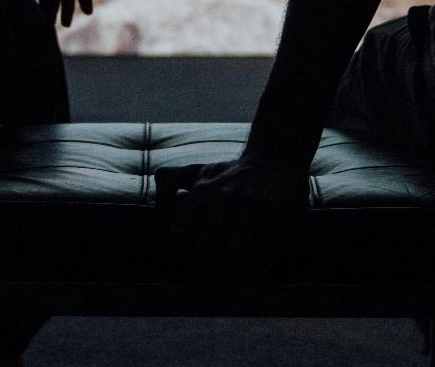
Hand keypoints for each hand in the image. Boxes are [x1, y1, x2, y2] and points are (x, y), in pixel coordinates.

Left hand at [155, 155, 310, 276]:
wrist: (275, 155)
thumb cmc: (231, 171)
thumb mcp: (199, 170)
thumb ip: (171, 181)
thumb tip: (157, 206)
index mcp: (203, 188)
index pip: (181, 233)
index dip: (179, 256)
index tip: (183, 267)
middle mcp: (225, 195)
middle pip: (205, 249)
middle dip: (204, 269)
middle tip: (208, 279)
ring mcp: (252, 203)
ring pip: (234, 253)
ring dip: (232, 272)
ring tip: (232, 278)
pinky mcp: (277, 211)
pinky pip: (264, 251)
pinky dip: (258, 266)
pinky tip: (257, 270)